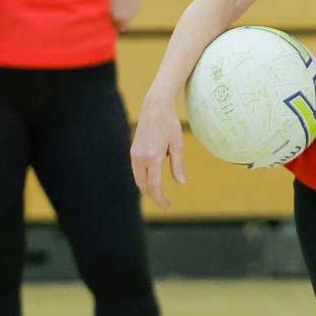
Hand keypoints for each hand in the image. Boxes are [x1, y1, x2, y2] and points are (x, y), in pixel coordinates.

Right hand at [130, 94, 186, 209]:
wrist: (154, 108)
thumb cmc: (169, 125)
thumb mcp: (178, 144)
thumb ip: (178, 164)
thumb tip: (181, 183)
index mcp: (152, 157)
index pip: (154, 185)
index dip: (160, 198)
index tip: (167, 206)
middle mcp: (140, 158)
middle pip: (144, 185)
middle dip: (154, 197)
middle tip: (166, 205)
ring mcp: (135, 155)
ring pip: (139, 180)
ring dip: (148, 190)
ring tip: (160, 196)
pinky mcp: (133, 152)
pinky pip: (137, 172)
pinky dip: (144, 181)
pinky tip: (152, 184)